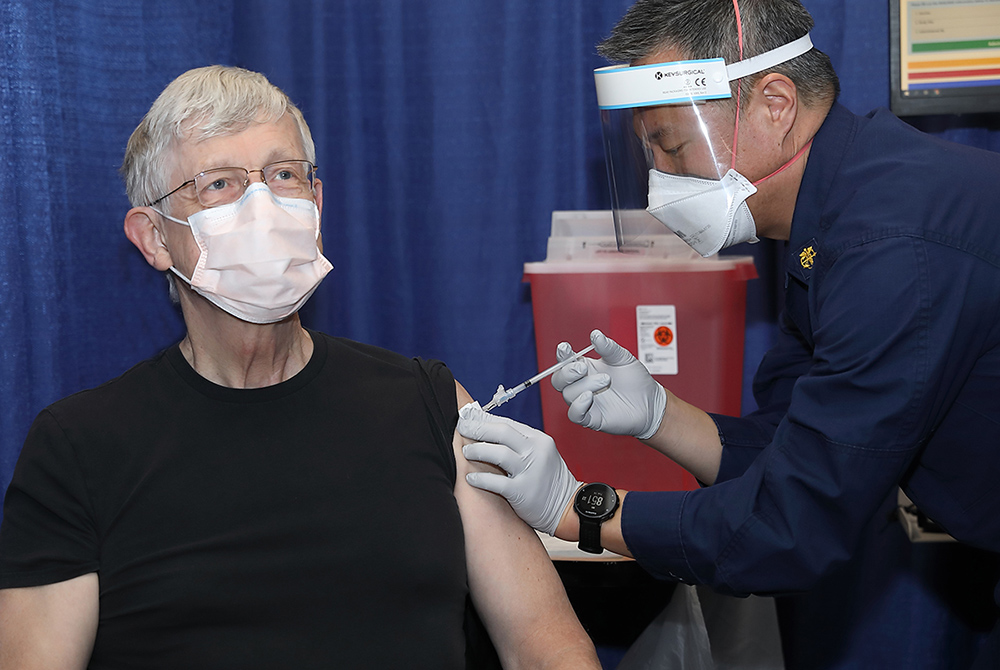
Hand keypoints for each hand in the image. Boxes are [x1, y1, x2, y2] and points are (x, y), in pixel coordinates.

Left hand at [457, 403, 581, 535]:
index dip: (484, 419)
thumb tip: (486, 428)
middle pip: (502, 432)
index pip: (508, 423)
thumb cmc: (548, 480)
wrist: (566, 507)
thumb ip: (517, 442)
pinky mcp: (523, 492)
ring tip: (466, 451)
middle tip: (462, 427)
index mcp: (539, 440)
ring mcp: (531, 471)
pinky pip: (497, 482)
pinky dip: (481, 478)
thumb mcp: (539, 454)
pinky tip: (470, 477)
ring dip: (478, 450)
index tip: (468, 416)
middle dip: (478, 428)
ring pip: (499, 454)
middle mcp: (536, 452)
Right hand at [551, 329, 666, 439]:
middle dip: (567, 372)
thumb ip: (608, 347)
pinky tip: (590, 397)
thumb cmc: (636, 381)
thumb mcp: (623, 358)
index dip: (562, 355)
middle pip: (558, 379)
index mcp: (586, 368)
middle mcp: (582, 385)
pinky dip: (578, 406)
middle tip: (583, 367)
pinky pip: (574, 414)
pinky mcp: (591, 418)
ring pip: (568, 394)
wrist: (651, 403)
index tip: (565, 348)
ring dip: (584, 385)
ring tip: (606, 380)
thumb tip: (595, 335)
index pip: (565, 361)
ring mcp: (585, 402)